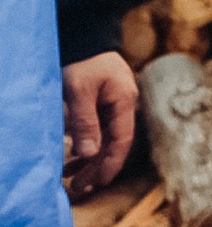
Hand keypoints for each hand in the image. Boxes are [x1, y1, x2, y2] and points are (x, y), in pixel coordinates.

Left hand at [61, 51, 137, 195]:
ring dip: (90, 159)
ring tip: (72, 177)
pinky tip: (74, 157)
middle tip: (79, 188)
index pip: (121, 139)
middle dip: (97, 167)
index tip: (97, 183)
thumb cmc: (81, 62)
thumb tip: (89, 154)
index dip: (110, 164)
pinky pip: (98, 130)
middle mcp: (123, 104)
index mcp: (124, 101)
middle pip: (114, 143)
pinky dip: (87, 145)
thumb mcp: (78, 91)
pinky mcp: (103, 103)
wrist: (83, 38)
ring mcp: (114, 104)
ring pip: (106, 138)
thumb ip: (84, 122)